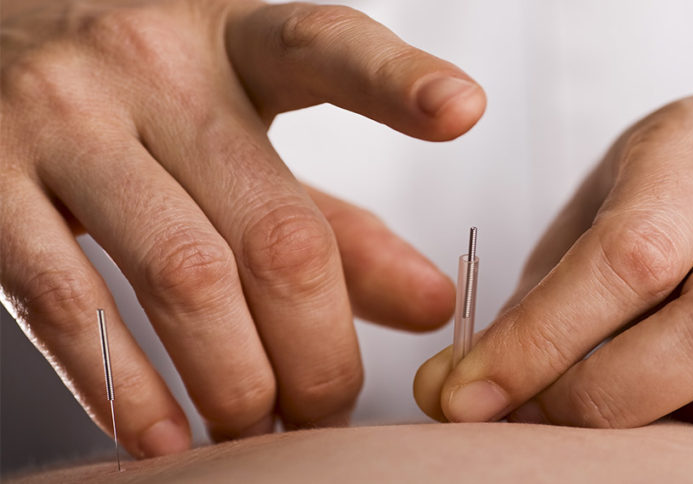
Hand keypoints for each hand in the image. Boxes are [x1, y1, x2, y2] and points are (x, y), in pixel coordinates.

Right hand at [1, 0, 484, 456]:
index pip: (324, 46)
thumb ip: (337, 223)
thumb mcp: (243, 142)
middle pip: (276, 229)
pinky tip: (168, 438)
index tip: (463, 112)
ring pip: (185, 276)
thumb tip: (434, 306)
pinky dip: (127, 387)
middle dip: (319, 348)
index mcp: (231, 41)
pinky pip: (67, 303)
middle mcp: (148, 65)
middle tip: (331, 409)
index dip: (396, 80)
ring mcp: (57, 119)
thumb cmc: (136, 112)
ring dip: (237, 380)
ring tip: (261, 432)